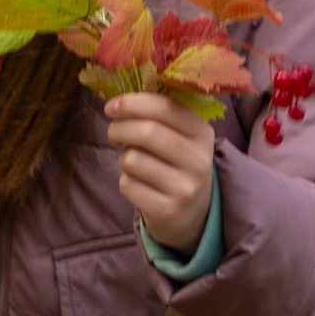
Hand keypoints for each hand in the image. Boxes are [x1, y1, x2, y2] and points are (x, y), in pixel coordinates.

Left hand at [104, 90, 216, 250]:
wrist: (192, 214)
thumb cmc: (176, 163)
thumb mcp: (181, 137)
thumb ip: (159, 116)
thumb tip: (118, 101)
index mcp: (202, 133)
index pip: (166, 108)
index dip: (133, 103)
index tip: (111, 106)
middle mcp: (198, 160)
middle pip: (146, 132)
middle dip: (119, 128)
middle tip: (112, 132)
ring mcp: (184, 188)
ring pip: (132, 159)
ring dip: (123, 157)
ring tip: (133, 161)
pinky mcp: (166, 210)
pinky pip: (127, 185)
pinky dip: (125, 181)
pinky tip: (139, 184)